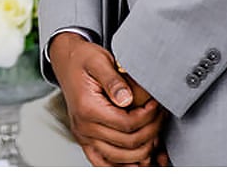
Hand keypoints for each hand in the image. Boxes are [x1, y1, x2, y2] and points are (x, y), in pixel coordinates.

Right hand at [47, 32, 163, 166]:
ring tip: (154, 132)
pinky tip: (139, 160)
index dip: (148, 117)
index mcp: (87, 108)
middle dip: (151, 132)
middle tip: (159, 116)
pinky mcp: (86, 141)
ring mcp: (84, 136)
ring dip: (143, 150)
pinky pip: (104, 164)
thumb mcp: (99, 60)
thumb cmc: (83, 60)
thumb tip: (127, 98)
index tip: (156, 105)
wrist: (66, 62)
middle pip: (128, 144)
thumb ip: (113, 80)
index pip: (127, 125)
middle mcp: (83, 127)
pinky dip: (123, 166)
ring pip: (121, 158)